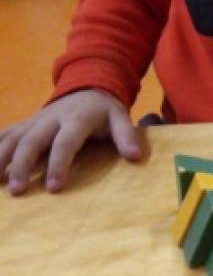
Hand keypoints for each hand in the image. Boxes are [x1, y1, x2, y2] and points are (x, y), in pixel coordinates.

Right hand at [0, 90, 141, 195]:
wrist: (87, 86)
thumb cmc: (104, 110)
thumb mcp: (120, 118)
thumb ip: (126, 136)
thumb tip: (135, 156)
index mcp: (76, 119)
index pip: (65, 143)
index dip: (58, 164)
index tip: (53, 188)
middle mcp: (50, 119)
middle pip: (32, 141)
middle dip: (23, 165)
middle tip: (18, 190)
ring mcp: (34, 120)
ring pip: (12, 137)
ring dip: (0, 158)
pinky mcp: (24, 123)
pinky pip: (3, 133)